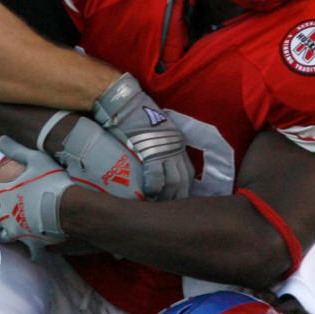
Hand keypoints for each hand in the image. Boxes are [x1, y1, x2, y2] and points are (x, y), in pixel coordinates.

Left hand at [0, 136, 70, 257]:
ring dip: (4, 233)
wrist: (67, 207)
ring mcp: (19, 230)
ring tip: (8, 232)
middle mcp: (7, 213)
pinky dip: (33, 252)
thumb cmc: (51, 181)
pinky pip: (31, 252)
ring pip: (4, 236)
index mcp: (6, 194)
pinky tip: (35, 253)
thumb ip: (16, 150)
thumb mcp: (35, 159)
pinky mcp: (33, 242)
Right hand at [92, 73, 193, 199]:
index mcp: (178, 143)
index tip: (174, 201)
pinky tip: (147, 194)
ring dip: (166, 196)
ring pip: (173, 181)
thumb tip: (154, 165)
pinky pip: (156, 175)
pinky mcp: (151, 150)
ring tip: (155, 205)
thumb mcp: (156, 132)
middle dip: (176, 198)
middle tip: (166, 210)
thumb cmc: (136, 117)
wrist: (126, 103)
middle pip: (183, 180)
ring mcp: (165, 149)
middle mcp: (176, 147)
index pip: (187, 173)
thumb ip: (159, 147)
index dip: (182, 189)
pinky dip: (153, 187)